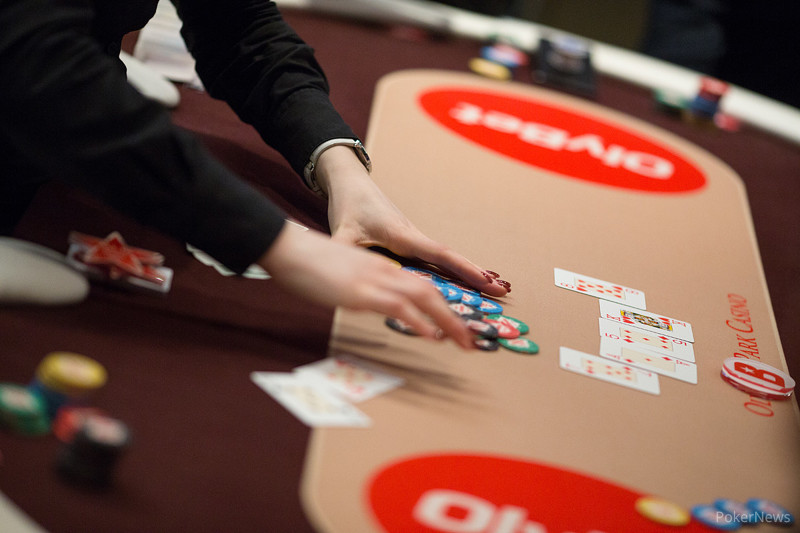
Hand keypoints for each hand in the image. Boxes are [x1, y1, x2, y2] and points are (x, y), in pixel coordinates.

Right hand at [257, 222, 474, 348]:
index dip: (443, 307)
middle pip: (430, 292)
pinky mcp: (359, 291)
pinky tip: (430, 335)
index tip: (456, 328)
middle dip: (455, 319)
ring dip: (447, 321)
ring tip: (463, 342)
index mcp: (380, 268)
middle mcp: (384, 271)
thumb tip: (369, 305)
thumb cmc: (308, 264)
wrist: (288, 247)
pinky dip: (417, 321)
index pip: (421, 286)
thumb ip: (360, 290)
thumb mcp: (341, 278)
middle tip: (472, 343)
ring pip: (422, 297)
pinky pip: (397, 305)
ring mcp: (373, 280)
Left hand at [315, 146, 510, 296]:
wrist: (351, 183)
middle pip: (451, 259)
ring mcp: (414, 239)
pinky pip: (438, 260)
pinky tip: (470, 282)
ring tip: (498, 289)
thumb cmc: (348, 206)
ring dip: (471, 273)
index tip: (485, 280)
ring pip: (447, 260)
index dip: (463, 268)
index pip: (439, 254)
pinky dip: (457, 271)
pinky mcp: (411, 243)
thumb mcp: (342, 234)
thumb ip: (343, 255)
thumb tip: (335, 278)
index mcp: (401, 235)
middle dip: (477, 274)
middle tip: (505, 290)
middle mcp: (414, 236)